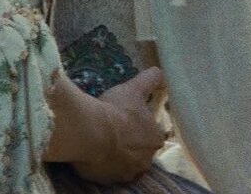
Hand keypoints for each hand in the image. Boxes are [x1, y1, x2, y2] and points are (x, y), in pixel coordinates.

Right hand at [70, 67, 167, 183]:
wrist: (90, 132)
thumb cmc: (115, 110)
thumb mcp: (132, 89)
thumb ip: (149, 80)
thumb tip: (160, 71)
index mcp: (155, 138)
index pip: (151, 134)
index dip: (138, 126)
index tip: (124, 120)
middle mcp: (146, 159)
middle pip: (139, 151)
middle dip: (129, 143)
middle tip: (111, 131)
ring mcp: (128, 172)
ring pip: (125, 163)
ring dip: (116, 155)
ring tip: (100, 142)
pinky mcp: (110, 179)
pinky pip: (108, 172)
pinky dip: (103, 164)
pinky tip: (93, 153)